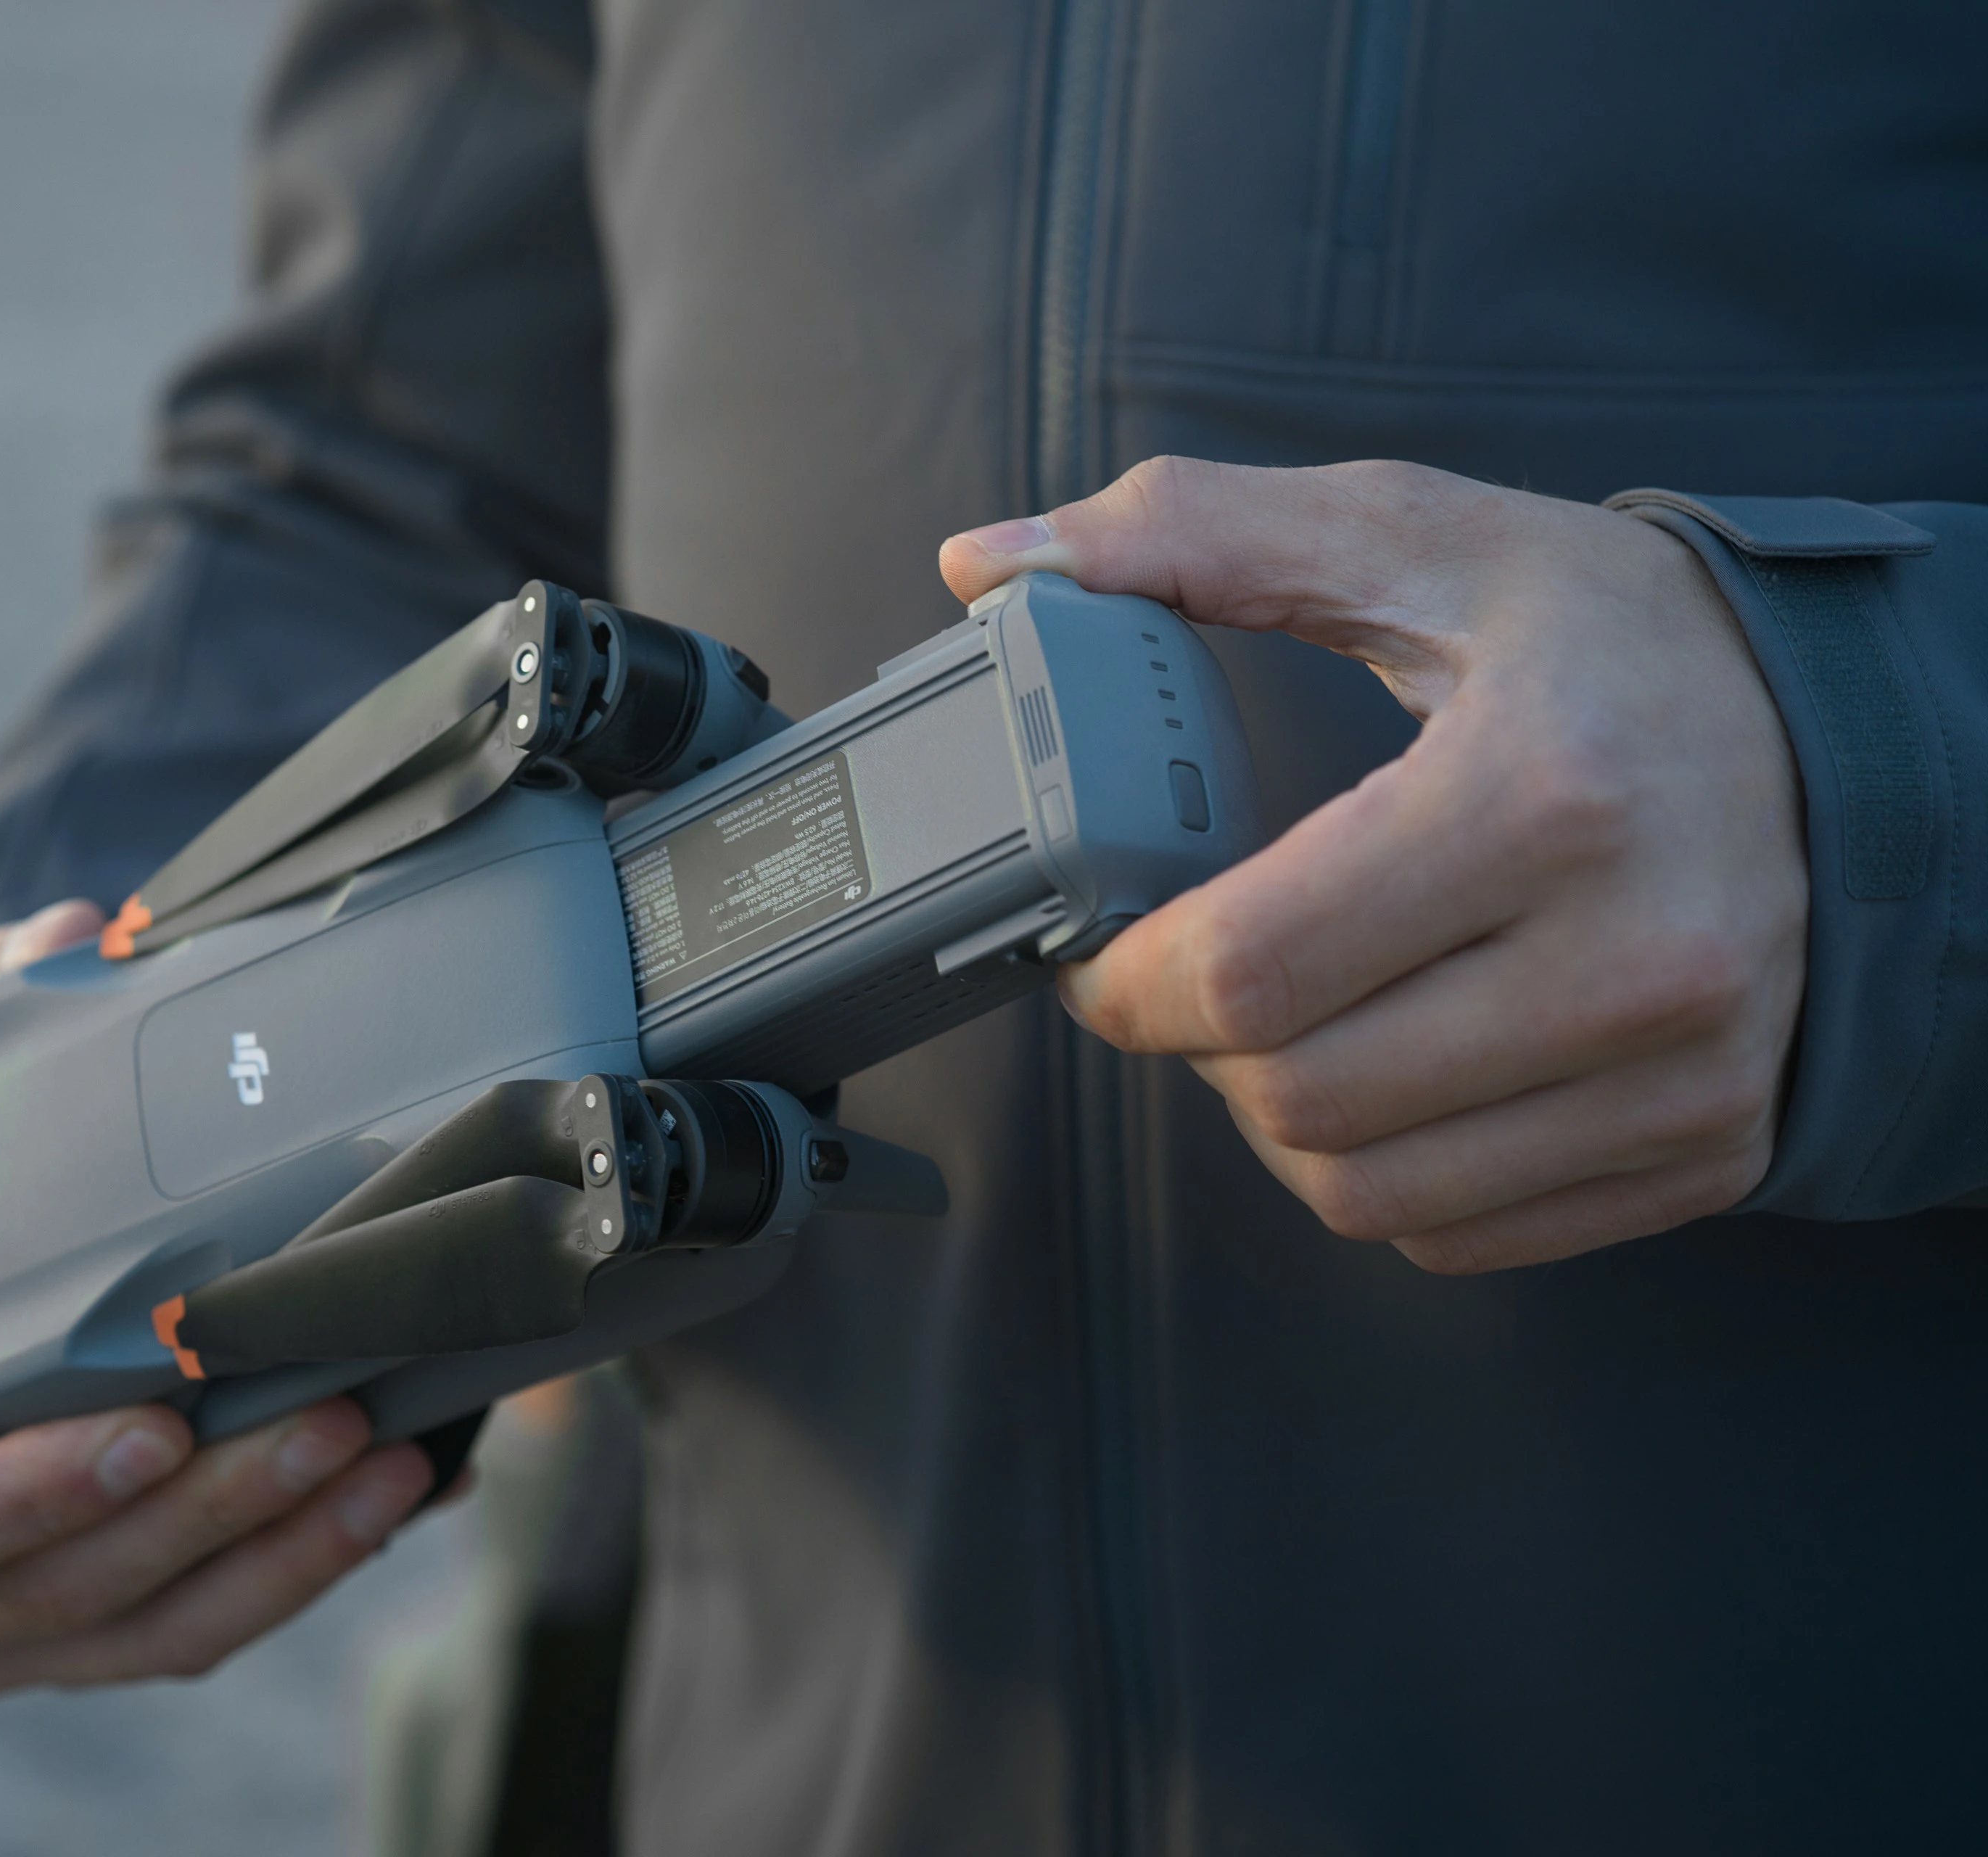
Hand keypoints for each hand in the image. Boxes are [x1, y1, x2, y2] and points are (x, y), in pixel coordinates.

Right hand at [0, 901, 437, 1691]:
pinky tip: (400, 1488)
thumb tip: (65, 936)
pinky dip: (301, 1568)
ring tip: (391, 1459)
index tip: (154, 1423)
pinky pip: (199, 1629)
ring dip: (279, 1555)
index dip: (24, 1497)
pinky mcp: (86, 1634)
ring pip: (147, 1633)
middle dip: (205, 1518)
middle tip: (331, 1421)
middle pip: (51, 1596)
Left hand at [939, 458, 1807, 1272]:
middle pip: (1294, 1097)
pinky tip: (1382, 1072)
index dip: (1124, 980)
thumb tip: (986, 562)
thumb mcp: (1415, 539)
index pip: (1252, 970)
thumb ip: (1192, 536)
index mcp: (1545, 794)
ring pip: (1363, 1190)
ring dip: (1274, 1121)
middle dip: (1196, 1045)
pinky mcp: (1701, 1150)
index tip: (1097, 945)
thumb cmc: (1611, 641)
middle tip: (1192, 971)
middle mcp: (1636, 955)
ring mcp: (1682, 1075)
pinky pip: (1456, 1234)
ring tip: (1284, 1021)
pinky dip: (1378, 1174)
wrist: (1844, 738)